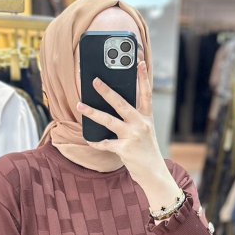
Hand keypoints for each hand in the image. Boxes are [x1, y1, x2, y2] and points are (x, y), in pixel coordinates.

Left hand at [76, 61, 180, 210]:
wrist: (154, 173)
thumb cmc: (146, 151)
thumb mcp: (145, 132)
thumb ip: (134, 119)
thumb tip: (113, 107)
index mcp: (147, 118)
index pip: (146, 93)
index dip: (143, 77)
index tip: (140, 61)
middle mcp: (141, 125)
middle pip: (122, 103)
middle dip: (107, 91)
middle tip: (95, 80)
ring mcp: (132, 137)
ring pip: (109, 121)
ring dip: (92, 112)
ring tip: (80, 105)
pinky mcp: (124, 149)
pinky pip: (105, 143)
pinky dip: (96, 141)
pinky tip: (89, 139)